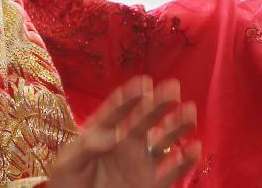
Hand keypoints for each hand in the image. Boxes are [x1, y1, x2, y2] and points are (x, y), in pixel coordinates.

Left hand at [49, 77, 199, 187]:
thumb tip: (112, 136)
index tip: (143, 83)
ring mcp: (138, 165)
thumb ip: (86, 148)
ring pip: (162, 141)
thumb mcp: (66, 166)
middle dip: (158, 103)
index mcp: (101, 136)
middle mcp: (124, 146)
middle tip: (173, 87)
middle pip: (144, 120)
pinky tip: (195, 149)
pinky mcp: (150, 185)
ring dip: (176, 126)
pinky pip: (172, 172)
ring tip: (190, 111)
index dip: (130, 96)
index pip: (116, 111)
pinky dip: (185, 162)